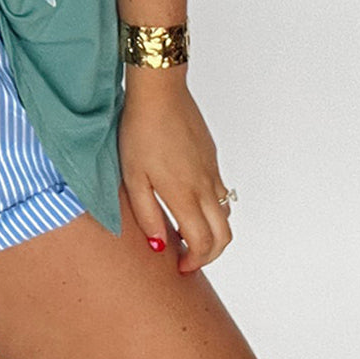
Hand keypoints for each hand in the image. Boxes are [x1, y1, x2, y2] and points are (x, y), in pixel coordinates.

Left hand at [117, 68, 232, 273]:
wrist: (159, 92)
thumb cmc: (140, 131)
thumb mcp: (133, 176)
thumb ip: (147, 215)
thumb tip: (159, 246)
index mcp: (185, 195)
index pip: (204, 243)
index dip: (195, 261)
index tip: (180, 265)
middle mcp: (205, 186)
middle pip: (225, 235)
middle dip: (212, 254)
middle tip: (190, 256)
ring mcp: (211, 170)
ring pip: (226, 212)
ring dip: (214, 230)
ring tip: (188, 229)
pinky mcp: (211, 156)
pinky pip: (221, 190)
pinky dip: (213, 207)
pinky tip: (189, 198)